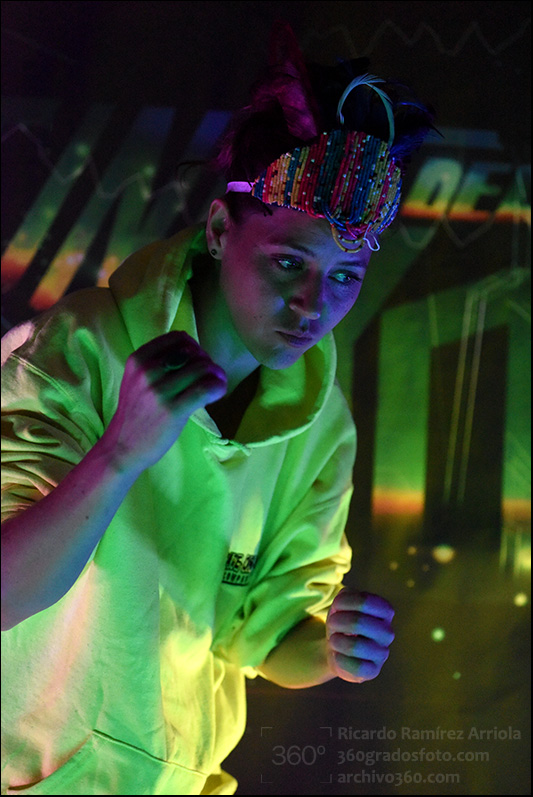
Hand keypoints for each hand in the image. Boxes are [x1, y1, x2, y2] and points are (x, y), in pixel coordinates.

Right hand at [103, 331, 226, 475]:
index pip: (178, 338)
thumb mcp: (136, 379)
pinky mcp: (173, 410)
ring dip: (217, 375)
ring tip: (217, 385)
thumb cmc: (135, 413)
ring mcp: (159, 391)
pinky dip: (219, 387)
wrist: (122, 447)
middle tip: (210, 377)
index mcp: (139, 359)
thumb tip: (195, 352)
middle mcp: (147, 370)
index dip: (195, 348)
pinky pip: (206, 388)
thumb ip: (158, 363)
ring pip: (203, 368)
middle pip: (194, 352)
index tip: (197, 362)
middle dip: (208, 362)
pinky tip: (218, 393)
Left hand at [326, 589, 394, 682]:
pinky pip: (356, 667)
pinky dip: (339, 659)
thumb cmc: (341, 619)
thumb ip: (345, 597)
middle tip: (331, 623)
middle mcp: (387, 632)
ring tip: (333, 640)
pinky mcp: (373, 671)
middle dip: (337, 621)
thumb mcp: (341, 602)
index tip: (336, 606)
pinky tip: (337, 655)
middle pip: (358, 621)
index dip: (343, 603)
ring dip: (335, 640)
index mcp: (385, 611)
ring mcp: (382, 653)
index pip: (364, 600)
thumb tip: (346, 605)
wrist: (336, 645)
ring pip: (355, 646)